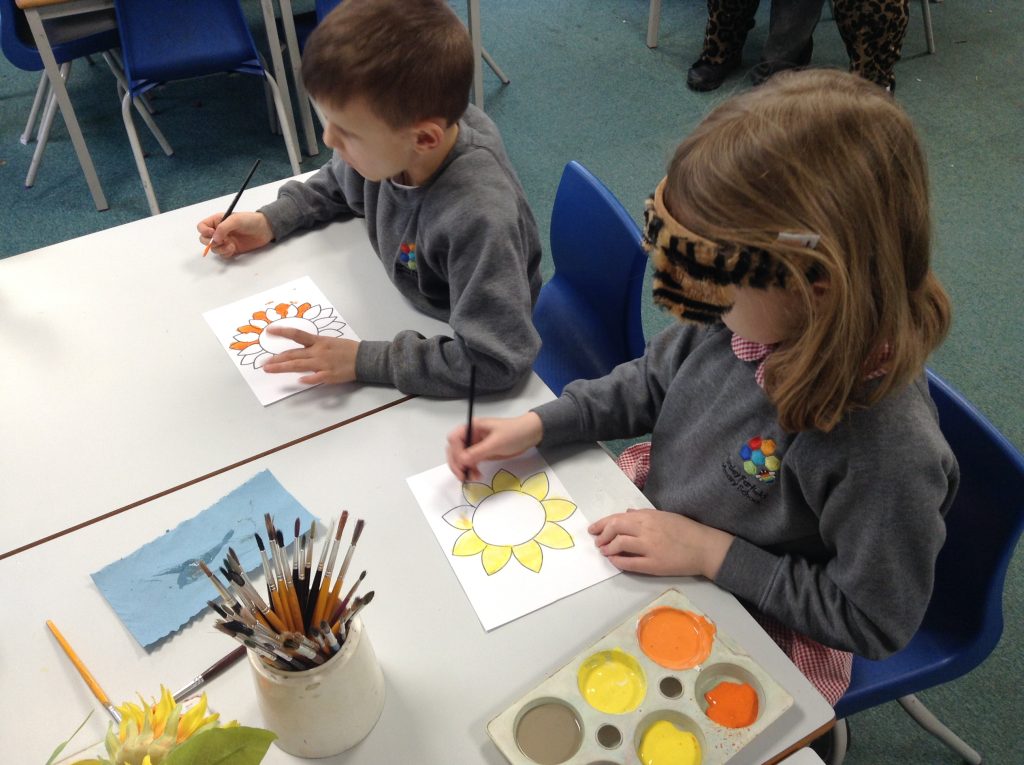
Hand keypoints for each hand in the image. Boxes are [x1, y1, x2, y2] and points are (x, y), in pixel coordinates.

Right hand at [197, 211, 272, 257]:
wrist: (265, 229)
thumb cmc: (250, 220)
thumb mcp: (235, 220)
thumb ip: (223, 228)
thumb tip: (215, 238)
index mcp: (217, 221)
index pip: (202, 226)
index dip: (204, 231)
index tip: (212, 233)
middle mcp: (219, 231)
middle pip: (204, 239)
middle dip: (210, 242)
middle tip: (221, 241)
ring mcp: (225, 240)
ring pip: (213, 248)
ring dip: (219, 249)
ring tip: (230, 245)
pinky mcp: (231, 249)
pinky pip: (222, 254)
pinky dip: (225, 253)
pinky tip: (233, 249)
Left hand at [260, 327, 358, 383]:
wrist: (364, 358)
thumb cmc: (347, 349)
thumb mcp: (330, 342)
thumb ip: (315, 345)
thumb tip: (301, 350)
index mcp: (318, 341)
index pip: (297, 334)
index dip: (282, 331)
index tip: (269, 331)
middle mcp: (318, 351)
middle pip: (293, 354)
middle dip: (276, 358)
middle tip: (263, 363)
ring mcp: (323, 363)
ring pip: (299, 365)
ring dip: (283, 367)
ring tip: (269, 369)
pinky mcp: (329, 375)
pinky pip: (317, 377)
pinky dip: (309, 378)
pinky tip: (300, 380)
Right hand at [446, 412, 542, 480]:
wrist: (530, 435)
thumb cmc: (513, 433)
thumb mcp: (496, 443)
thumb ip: (477, 452)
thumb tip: (461, 461)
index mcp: (472, 427)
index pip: (454, 439)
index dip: (456, 452)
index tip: (463, 464)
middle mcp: (471, 435)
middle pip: (454, 449)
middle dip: (456, 463)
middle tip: (463, 476)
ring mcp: (475, 445)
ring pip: (461, 458)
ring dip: (463, 469)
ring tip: (472, 478)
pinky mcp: (481, 453)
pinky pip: (470, 463)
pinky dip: (470, 470)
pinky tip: (476, 475)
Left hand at [588, 508, 733, 578]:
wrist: (705, 547)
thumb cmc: (687, 530)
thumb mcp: (665, 516)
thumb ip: (644, 515)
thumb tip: (627, 513)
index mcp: (649, 516)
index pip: (618, 518)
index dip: (602, 523)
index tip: (594, 529)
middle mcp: (647, 529)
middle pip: (615, 528)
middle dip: (602, 535)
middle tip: (597, 541)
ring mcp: (650, 547)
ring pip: (619, 544)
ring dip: (607, 548)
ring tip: (604, 551)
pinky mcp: (654, 565)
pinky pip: (630, 563)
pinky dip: (618, 562)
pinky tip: (614, 561)